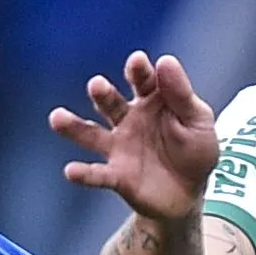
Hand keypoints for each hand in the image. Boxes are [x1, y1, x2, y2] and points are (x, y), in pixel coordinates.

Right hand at [48, 52, 220, 225]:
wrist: (189, 195)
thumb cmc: (195, 151)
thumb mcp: (198, 120)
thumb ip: (181, 94)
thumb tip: (166, 60)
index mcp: (152, 101)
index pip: (143, 80)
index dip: (138, 71)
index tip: (137, 62)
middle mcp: (129, 120)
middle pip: (111, 104)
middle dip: (103, 95)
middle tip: (96, 86)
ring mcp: (119, 147)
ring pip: (92, 134)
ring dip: (75, 127)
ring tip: (57, 118)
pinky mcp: (116, 176)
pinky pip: (98, 174)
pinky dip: (84, 173)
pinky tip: (71, 171)